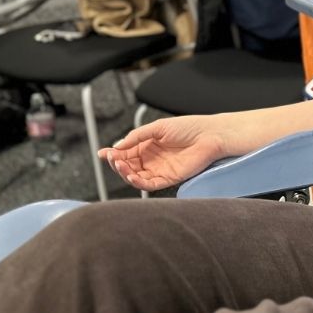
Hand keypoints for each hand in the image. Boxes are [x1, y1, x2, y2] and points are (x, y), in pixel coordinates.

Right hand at [98, 115, 227, 191]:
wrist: (209, 135)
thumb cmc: (188, 128)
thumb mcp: (158, 127)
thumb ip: (137, 136)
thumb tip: (117, 145)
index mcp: (147, 146)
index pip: (125, 153)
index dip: (113, 155)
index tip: (103, 154)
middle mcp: (152, 159)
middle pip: (128, 166)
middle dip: (117, 164)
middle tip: (113, 159)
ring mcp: (159, 169)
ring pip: (136, 177)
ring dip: (125, 174)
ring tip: (120, 166)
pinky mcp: (169, 178)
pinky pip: (150, 184)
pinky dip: (139, 183)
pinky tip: (132, 176)